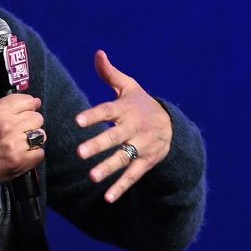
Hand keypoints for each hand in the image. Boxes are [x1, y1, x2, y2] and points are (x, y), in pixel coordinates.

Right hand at [0, 94, 44, 182]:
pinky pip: (40, 152)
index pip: (27, 101)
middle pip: (37, 118)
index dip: (28, 107)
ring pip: (41, 135)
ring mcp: (15, 143)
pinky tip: (22, 154)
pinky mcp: (21, 160)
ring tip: (20, 144)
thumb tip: (35, 102)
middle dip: (30, 125)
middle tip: (19, 132)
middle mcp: (7, 125)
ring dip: (33, 140)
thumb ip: (10, 106)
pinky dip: (33, 154)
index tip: (26, 113)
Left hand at [75, 50, 171, 202]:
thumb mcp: (129, 87)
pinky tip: (108, 197)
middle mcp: (134, 128)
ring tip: (92, 177)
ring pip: (123, 158)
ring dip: (108, 168)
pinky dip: (121, 187)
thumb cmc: (141, 104)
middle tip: (79, 153)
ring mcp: (141, 146)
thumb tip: (98, 53)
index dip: (93, 116)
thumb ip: (110, 74)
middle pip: (114, 138)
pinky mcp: (146, 162)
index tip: (78, 121)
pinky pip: (133, 176)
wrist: (172, 125)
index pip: (108, 111)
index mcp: (126, 109)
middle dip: (98, 145)